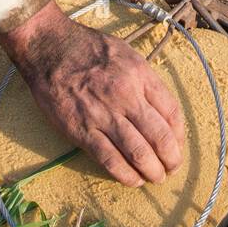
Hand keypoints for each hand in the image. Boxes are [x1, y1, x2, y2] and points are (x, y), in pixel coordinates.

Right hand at [0, 0, 184, 186]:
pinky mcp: (81, 130)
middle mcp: (126, 96)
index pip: (171, 112)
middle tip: (171, 168)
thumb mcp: (125, 53)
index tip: (177, 145)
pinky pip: (110, 159)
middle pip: (160, 137)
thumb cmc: (87, 47)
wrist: (48, 47)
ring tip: (155, 177)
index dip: (179, 135)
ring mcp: (103, 115)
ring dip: (153, 171)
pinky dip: (126, 175)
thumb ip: (144, 79)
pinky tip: (134, 179)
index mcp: (139, 74)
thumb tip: (160, 109)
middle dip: (171, 159)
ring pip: (138, 153)